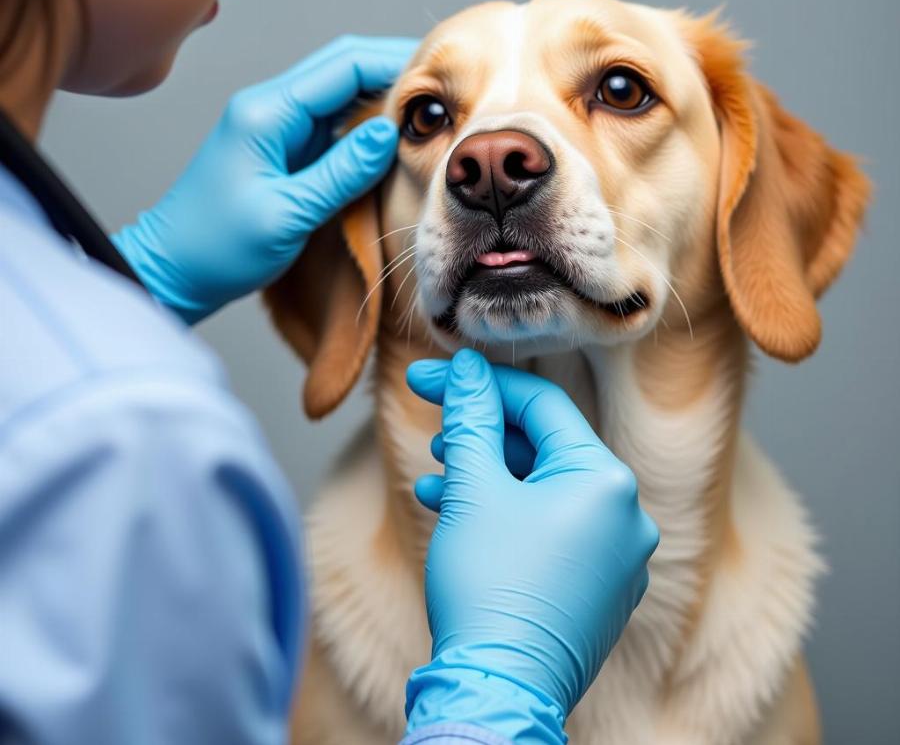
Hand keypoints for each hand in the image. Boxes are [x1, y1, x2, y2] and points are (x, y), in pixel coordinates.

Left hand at [113, 35, 417, 323]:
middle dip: (395, 70)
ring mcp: (276, 126)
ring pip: (340, 93)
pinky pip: (331, 123)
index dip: (396, 64)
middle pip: (344, 67)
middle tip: (444, 88)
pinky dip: (364, 125)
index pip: (344, 66)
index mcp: (268, 113)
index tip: (441, 78)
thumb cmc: (218, 247)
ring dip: (382, 97)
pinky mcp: (282, 148)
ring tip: (428, 111)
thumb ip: (341, 172)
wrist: (173, 269)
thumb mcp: (287, 214)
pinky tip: (391, 138)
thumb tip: (387, 133)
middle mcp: (271, 107)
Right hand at [404, 349, 658, 742]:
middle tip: (433, 422)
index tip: (434, 378)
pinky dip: (504, 512)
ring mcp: (614, 556)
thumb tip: (466, 370)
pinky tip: (454, 509)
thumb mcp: (473, 488)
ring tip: (437, 472)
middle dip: (481, 433)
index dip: (481, 387)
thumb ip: (472, 418)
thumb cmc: (489, 587)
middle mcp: (624, 515)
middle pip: (543, 447)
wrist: (496, 693)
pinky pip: (548, 527)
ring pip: (541, 489)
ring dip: (486, 473)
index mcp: (606, 481)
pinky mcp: (595, 586)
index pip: (541, 408)